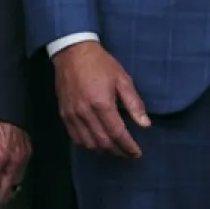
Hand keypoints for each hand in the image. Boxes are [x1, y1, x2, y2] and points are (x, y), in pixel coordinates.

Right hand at [53, 40, 150, 157]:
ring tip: (116, 150)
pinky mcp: (64, 115)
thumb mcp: (123, 80)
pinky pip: (75, 138)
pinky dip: (87, 145)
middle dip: (117, 151)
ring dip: (103, 151)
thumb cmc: (101, 64)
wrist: (73, 54)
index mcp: (102, 104)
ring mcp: (72, 116)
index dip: (128, 146)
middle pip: (102, 142)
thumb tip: (145, 124)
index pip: (117, 133)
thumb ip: (134, 104)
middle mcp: (85, 114)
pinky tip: (97, 144)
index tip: (137, 154)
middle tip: (129, 154)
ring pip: (88, 143)